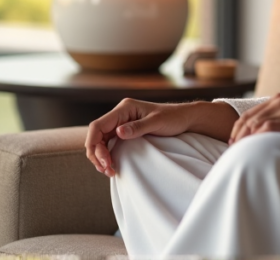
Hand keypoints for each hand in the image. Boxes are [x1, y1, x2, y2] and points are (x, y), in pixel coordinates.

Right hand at [84, 99, 236, 176]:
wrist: (184, 118)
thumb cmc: (173, 118)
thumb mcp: (157, 122)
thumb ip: (137, 127)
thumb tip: (118, 132)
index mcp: (124, 108)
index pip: (98, 126)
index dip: (94, 144)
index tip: (103, 161)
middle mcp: (120, 114)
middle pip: (96, 135)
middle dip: (97, 154)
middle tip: (107, 170)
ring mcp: (122, 123)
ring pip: (101, 141)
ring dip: (101, 157)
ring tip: (109, 171)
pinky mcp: (125, 131)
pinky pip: (109, 144)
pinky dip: (108, 155)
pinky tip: (112, 165)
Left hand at [229, 93, 279, 151]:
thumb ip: (276, 122)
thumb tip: (254, 136)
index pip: (249, 113)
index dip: (237, 129)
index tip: (233, 143)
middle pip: (250, 118)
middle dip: (238, 135)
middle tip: (234, 150)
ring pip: (256, 123)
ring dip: (245, 138)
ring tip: (241, 152)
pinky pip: (269, 127)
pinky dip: (257, 137)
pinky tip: (253, 148)